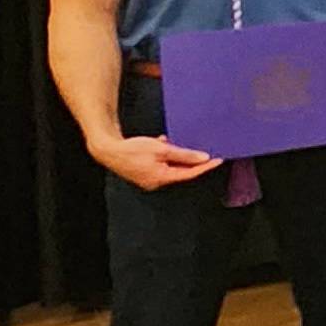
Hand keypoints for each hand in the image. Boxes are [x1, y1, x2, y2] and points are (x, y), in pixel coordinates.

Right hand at [92, 133, 220, 189]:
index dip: (205, 167)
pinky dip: (164, 155)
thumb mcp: (161, 150)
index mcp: (161, 178)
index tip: (218, 160)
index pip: (190, 174)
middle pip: (180, 172)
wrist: (107, 149)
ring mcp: (148, 179)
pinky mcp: (142, 173)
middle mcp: (156, 182)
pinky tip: (163, 143)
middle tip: (206, 152)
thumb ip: (184, 154)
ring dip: (176, 156)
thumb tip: (203, 158)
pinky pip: (159, 165)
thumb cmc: (132, 149)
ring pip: (169, 167)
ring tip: (181, 145)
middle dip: (192, 161)